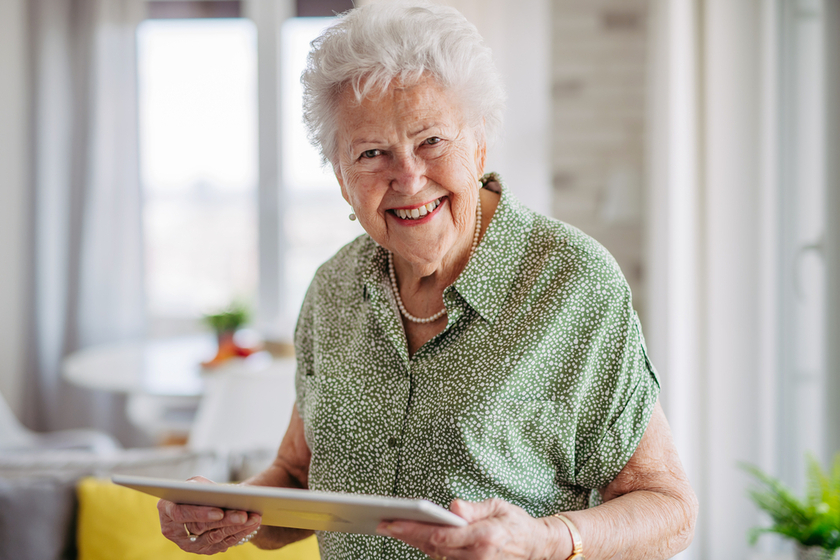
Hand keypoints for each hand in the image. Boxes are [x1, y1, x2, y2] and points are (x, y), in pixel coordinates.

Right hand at [157, 476, 261, 554]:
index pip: (180, 514)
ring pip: (214, 538)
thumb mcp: (197, 483)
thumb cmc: (198, 489)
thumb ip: (202, 487)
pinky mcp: (203, 549)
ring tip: (253, 518)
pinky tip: (252, 525)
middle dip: (225, 521)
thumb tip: (217, 496)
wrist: (204, 502)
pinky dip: (239, 534)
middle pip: (200, 528)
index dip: (200, 514)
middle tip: (244, 515)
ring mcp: (188, 543)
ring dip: (236, 528)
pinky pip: (222, 544)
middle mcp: (173, 530)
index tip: (219, 512)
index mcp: (166, 509)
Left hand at [376, 498, 567, 559]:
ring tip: (393, 528)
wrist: (535, 546)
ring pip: (436, 555)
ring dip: (413, 542)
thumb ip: (473, 508)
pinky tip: (413, 537)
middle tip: (384, 523)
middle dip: (407, 535)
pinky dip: (427, 548)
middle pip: (433, 548)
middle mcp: (478, 557)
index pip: (442, 536)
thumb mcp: (497, 505)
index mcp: (485, 537)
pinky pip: (444, 559)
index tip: (394, 522)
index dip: (414, 530)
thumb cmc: (515, 523)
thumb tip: (453, 508)